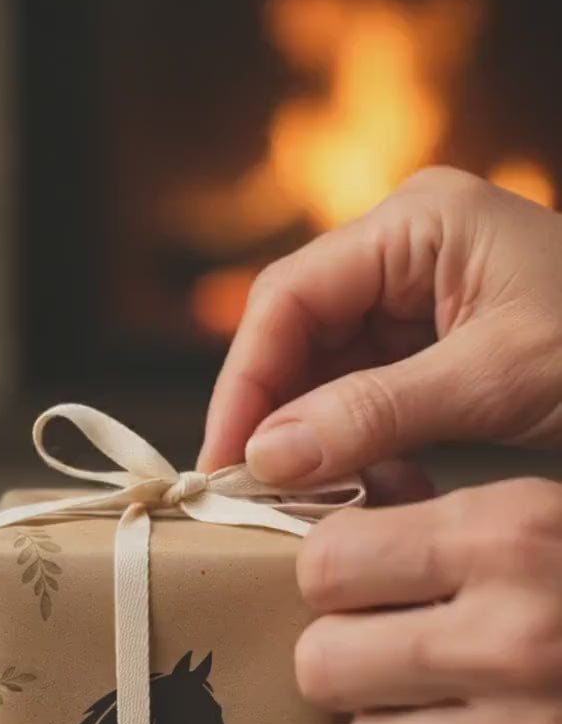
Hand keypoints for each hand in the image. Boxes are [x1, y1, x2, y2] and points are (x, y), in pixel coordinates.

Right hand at [198, 167, 561, 480]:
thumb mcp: (494, 380)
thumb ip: (374, 412)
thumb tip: (268, 455)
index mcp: (416, 224)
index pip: (291, 297)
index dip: (247, 379)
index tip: (228, 457)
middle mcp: (407, 251)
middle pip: (301, 332)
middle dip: (280, 414)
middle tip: (257, 491)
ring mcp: (423, 296)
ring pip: (329, 370)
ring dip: (321, 438)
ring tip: (324, 499)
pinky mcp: (439, 343)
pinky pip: (371, 394)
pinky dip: (365, 446)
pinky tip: (379, 486)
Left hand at [295, 477, 561, 723]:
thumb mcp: (543, 514)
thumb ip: (439, 516)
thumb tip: (330, 524)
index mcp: (510, 536)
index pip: (327, 562)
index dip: (332, 574)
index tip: (354, 581)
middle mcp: (513, 636)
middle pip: (323, 661)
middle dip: (343, 656)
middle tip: (382, 648)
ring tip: (433, 703)